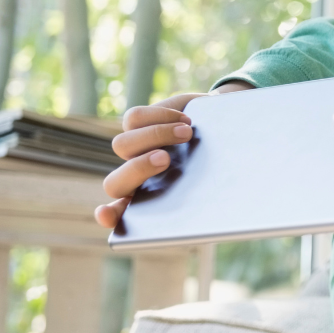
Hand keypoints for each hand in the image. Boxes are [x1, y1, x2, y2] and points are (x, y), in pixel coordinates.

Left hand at [94, 82, 252, 228]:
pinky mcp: (135, 123)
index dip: (111, 216)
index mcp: (153, 202)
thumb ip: (213, 193)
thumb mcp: (220, 181)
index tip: (105, 215)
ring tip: (188, 133)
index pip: (123, 216)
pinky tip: (186, 120)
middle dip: (137, 170)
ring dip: (155, 136)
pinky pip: (134, 119)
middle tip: (165, 160)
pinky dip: (161, 117)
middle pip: (114, 183)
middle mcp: (138, 178)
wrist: (228, 125)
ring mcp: (133, 150)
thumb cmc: (226, 160)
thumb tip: (226, 204)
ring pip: (122, 146)